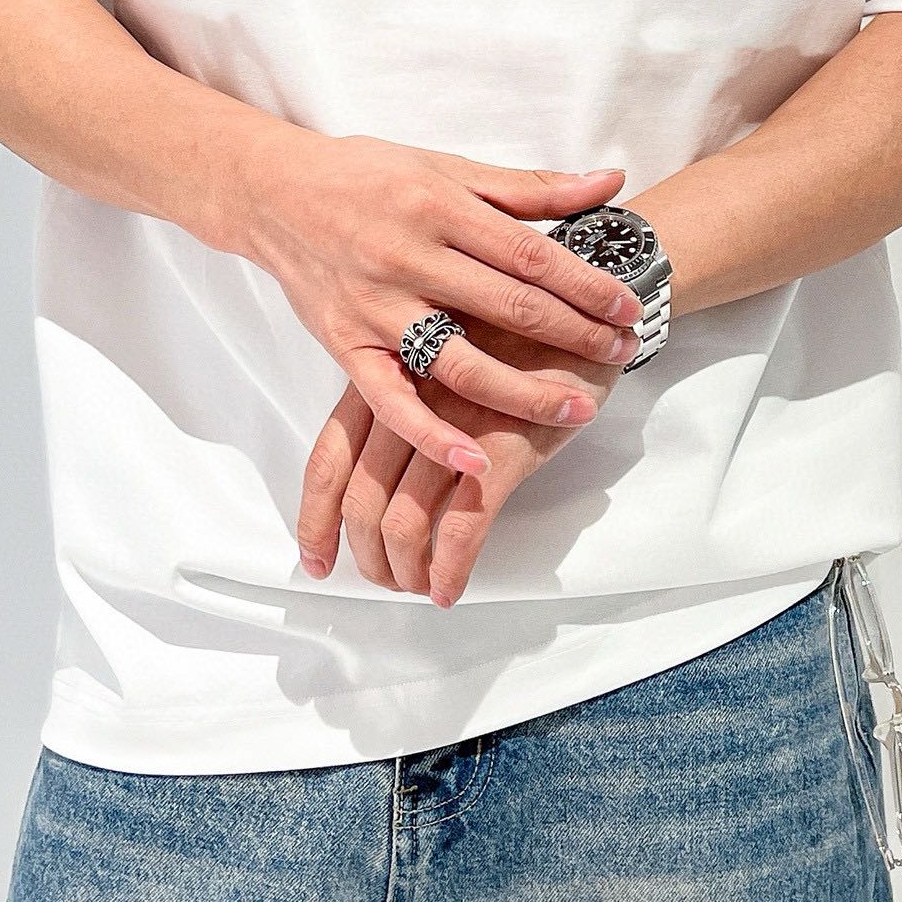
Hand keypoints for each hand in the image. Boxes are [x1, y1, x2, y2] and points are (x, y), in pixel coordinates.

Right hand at [229, 129, 643, 478]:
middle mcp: (408, 258)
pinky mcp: (345, 345)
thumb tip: (611, 181)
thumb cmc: (367, 177)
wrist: (273, 193)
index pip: (530, 255)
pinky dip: (430, 434)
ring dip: (521, 391)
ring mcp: (375, 307)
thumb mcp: (447, 169)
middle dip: (573, 335)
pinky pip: (390, 401)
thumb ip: (530, 188)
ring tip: (575, 410)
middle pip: (507, 306)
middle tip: (622, 354)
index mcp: (439, 207)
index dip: (586, 285)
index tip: (628, 307)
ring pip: (458, 361)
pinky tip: (473, 462)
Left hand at [294, 316, 632, 605]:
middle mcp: (409, 401)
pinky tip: (451, 588)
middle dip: (366, 555)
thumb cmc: (517, 334)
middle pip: (360, 499)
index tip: (316, 561)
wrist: (586, 312)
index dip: (316, 520)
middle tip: (386, 580)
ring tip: (419, 587)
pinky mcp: (502, 448)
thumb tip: (380, 474)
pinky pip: (462, 528)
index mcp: (386, 378)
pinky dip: (450, 570)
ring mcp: (454, 425)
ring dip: (405, 570)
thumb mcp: (444, 353)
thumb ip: (407, 397)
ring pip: (405, 521)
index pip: (329, 459)